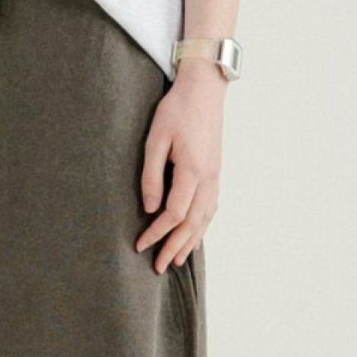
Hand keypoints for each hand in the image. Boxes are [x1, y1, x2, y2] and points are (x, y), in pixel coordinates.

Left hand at [136, 62, 224, 273]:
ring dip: (190, 241)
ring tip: (177, 260)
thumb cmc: (176, 110)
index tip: (140, 245)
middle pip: (192, 223)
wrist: (205, 89)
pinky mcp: (216, 172)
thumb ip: (151, 176)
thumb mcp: (155, 139)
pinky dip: (202, 226)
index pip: (173, 213)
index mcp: (192, 170)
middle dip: (174, 247)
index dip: (157, 233)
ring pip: (204, 218)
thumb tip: (149, 208)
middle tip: (159, 267)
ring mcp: (215, 176)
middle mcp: (208, 178)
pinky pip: (211, 207)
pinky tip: (195, 236)